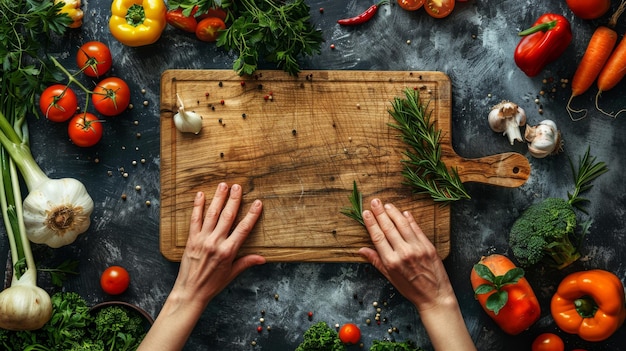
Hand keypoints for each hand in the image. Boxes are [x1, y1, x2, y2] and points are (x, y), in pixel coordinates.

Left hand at [173, 183, 265, 307]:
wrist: (190, 292)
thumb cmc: (212, 284)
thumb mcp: (232, 274)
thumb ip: (246, 262)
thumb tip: (262, 258)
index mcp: (228, 251)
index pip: (243, 229)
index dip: (252, 215)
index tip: (257, 203)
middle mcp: (216, 243)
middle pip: (227, 217)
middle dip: (234, 200)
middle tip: (238, 186)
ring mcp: (202, 240)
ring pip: (212, 214)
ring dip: (218, 199)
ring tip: (223, 185)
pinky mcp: (191, 240)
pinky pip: (195, 220)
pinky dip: (197, 207)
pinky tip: (200, 195)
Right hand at [359, 199, 476, 349]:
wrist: (434, 296)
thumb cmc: (410, 289)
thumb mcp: (390, 277)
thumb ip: (376, 261)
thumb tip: (361, 250)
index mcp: (391, 261)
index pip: (378, 237)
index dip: (371, 223)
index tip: (366, 212)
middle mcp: (403, 253)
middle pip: (389, 228)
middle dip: (380, 213)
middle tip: (375, 201)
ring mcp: (417, 248)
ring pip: (402, 225)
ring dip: (394, 213)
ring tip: (387, 205)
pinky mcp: (428, 247)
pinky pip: (417, 229)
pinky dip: (410, 220)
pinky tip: (404, 213)